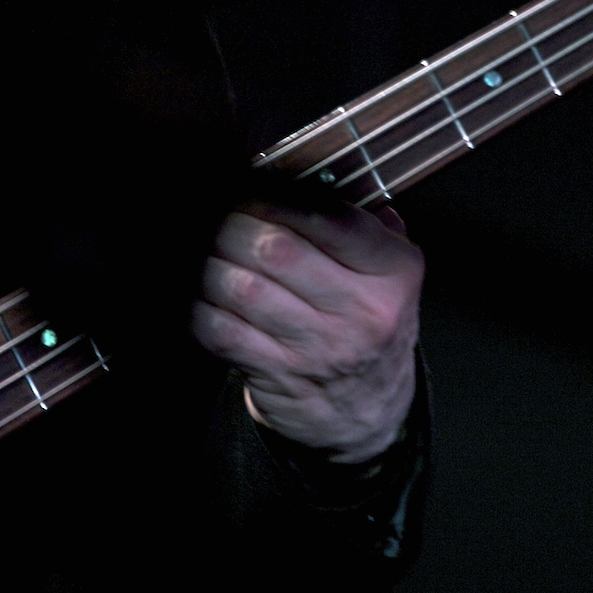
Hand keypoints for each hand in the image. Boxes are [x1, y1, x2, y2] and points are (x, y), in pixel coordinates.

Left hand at [190, 199, 423, 465]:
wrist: (371, 415)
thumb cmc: (371, 327)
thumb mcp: (391, 277)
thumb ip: (369, 226)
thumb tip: (325, 176)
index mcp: (392, 274)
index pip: (332, 219)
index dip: (280, 197)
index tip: (254, 186)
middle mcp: (361, 312)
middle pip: (276, 250)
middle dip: (234, 224)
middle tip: (220, 215)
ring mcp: (319, 349)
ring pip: (243, 289)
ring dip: (211, 263)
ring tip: (204, 249)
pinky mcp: (279, 377)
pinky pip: (222, 332)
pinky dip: (200, 306)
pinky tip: (199, 292)